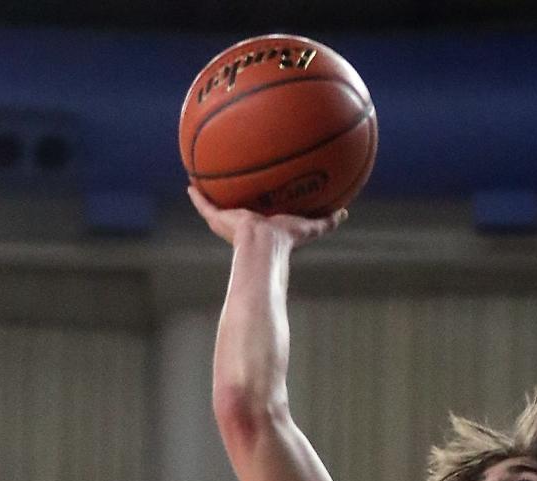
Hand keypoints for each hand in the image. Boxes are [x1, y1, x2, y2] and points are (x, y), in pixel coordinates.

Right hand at [188, 182, 345, 249]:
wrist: (263, 246)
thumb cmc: (286, 241)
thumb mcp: (310, 227)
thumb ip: (327, 221)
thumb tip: (345, 213)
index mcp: (265, 225)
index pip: (263, 212)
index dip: (264, 202)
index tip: (263, 191)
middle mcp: (246, 223)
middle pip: (239, 207)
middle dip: (237, 194)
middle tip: (233, 179)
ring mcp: (231, 222)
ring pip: (219, 206)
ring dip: (212, 193)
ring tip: (204, 177)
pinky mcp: (219, 220)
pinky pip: (205, 207)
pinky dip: (198, 198)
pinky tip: (190, 186)